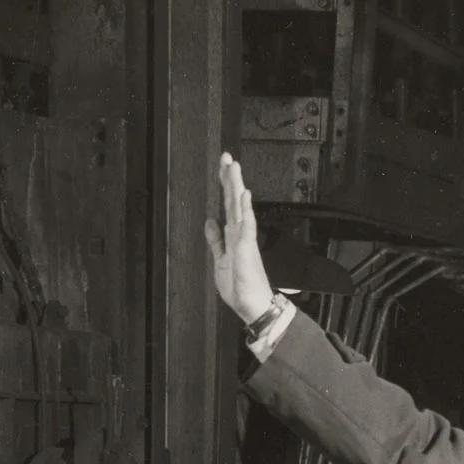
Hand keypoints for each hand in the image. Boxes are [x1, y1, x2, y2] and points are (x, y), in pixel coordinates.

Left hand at [202, 153, 278, 325]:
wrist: (253, 306)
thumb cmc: (240, 286)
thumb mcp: (220, 260)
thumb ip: (215, 240)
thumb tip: (210, 220)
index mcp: (233, 235)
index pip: (228, 205)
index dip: (224, 186)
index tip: (223, 167)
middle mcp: (240, 234)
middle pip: (233, 201)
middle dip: (230, 179)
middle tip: (227, 157)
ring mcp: (244, 240)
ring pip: (239, 208)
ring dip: (237, 187)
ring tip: (234, 167)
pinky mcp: (247, 250)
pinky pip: (246, 227)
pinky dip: (245, 210)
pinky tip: (244, 195)